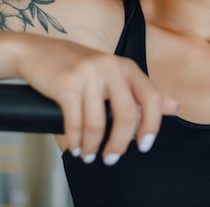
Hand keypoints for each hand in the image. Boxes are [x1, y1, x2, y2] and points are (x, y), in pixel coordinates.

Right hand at [13, 34, 176, 163]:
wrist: (36, 51)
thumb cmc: (76, 67)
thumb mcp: (113, 74)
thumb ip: (142, 91)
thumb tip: (174, 107)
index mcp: (126, 66)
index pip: (151, 97)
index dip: (152, 125)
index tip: (144, 146)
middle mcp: (111, 66)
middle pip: (126, 115)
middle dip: (120, 143)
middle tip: (112, 159)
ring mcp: (88, 73)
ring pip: (98, 123)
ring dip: (92, 146)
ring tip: (87, 155)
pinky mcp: (66, 83)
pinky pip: (75, 122)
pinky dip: (74, 140)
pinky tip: (73, 147)